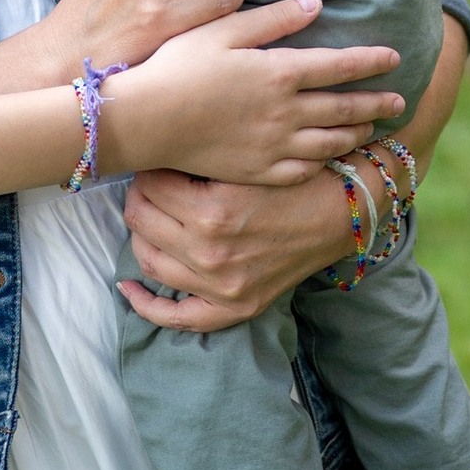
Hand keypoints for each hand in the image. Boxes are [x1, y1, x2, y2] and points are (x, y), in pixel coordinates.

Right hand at [102, 0, 400, 189]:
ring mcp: (273, 146)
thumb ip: (273, 18)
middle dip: (376, 102)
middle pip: (344, 107)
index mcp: (280, 72)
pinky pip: (303, 170)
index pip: (340, 65)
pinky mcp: (257, 171)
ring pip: (330, 141)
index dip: (371, 61)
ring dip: (356, 132)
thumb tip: (316, 5)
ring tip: (372, 128)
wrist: (146, 121)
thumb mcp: (223, 30)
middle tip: (400, 101)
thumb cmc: (177, 65)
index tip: (395, 58)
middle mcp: (285, 112)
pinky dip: (324, 163)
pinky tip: (329, 158)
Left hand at [118, 164, 356, 330]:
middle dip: (139, 196)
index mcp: (212, 213)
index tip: (156, 162)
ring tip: (145, 219)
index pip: (149, 186)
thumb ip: (198, 160)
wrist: (342, 214)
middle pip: (142, 221)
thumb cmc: (296, 179)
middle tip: (149, 185)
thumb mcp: (246, 162)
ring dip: (139, 236)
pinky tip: (128, 287)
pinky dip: (146, 305)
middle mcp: (211, 254)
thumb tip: (153, 152)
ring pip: (150, 261)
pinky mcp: (235, 308)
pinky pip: (178, 317)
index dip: (148, 169)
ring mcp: (221, 287)